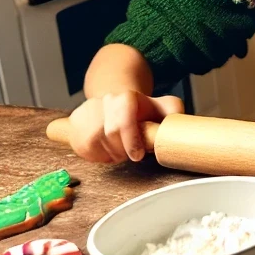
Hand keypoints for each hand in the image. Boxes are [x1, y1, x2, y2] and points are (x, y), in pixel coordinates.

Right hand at [65, 90, 183, 162]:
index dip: (131, 141)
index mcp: (125, 97)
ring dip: (111, 154)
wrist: (116, 101)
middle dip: (122, 151)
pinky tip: (108, 150)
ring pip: (95, 145)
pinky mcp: (74, 126)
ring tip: (121, 150)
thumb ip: (173, 113)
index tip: (137, 156)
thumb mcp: (163, 107)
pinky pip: (84, 150)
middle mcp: (102, 102)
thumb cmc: (143, 110)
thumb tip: (179, 125)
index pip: (123, 121)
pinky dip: (98, 156)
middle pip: (109, 136)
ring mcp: (85, 113)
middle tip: (132, 154)